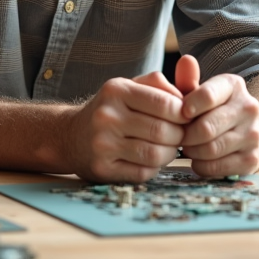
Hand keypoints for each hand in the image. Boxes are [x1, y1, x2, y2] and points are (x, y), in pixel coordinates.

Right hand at [64, 73, 186, 182]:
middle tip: (181, 136)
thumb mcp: (129, 87)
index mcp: (116, 90)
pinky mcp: (102, 168)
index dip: (183, 113)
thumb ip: (158, 85)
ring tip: (168, 149)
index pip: (165, 103)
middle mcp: (106, 116)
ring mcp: (102, 144)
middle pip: (161, 131)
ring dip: (169, 154)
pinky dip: (154, 168)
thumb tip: (187, 97)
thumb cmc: (111, 110)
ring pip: (154, 155)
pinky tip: (151, 160)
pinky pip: (142, 173)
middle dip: (179, 136)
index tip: (186, 118)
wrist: (71, 136)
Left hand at [177, 63, 258, 177]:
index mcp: (234, 85)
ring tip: (188, 147)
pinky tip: (199, 160)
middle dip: (185, 135)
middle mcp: (249, 108)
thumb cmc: (214, 110)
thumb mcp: (200, 92)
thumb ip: (188, 80)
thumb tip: (185, 60)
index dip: (187, 108)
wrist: (248, 131)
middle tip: (178, 136)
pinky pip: (217, 168)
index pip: (207, 95)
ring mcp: (253, 134)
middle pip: (206, 128)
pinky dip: (201, 166)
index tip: (179, 115)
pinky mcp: (253, 159)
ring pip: (210, 149)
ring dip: (192, 152)